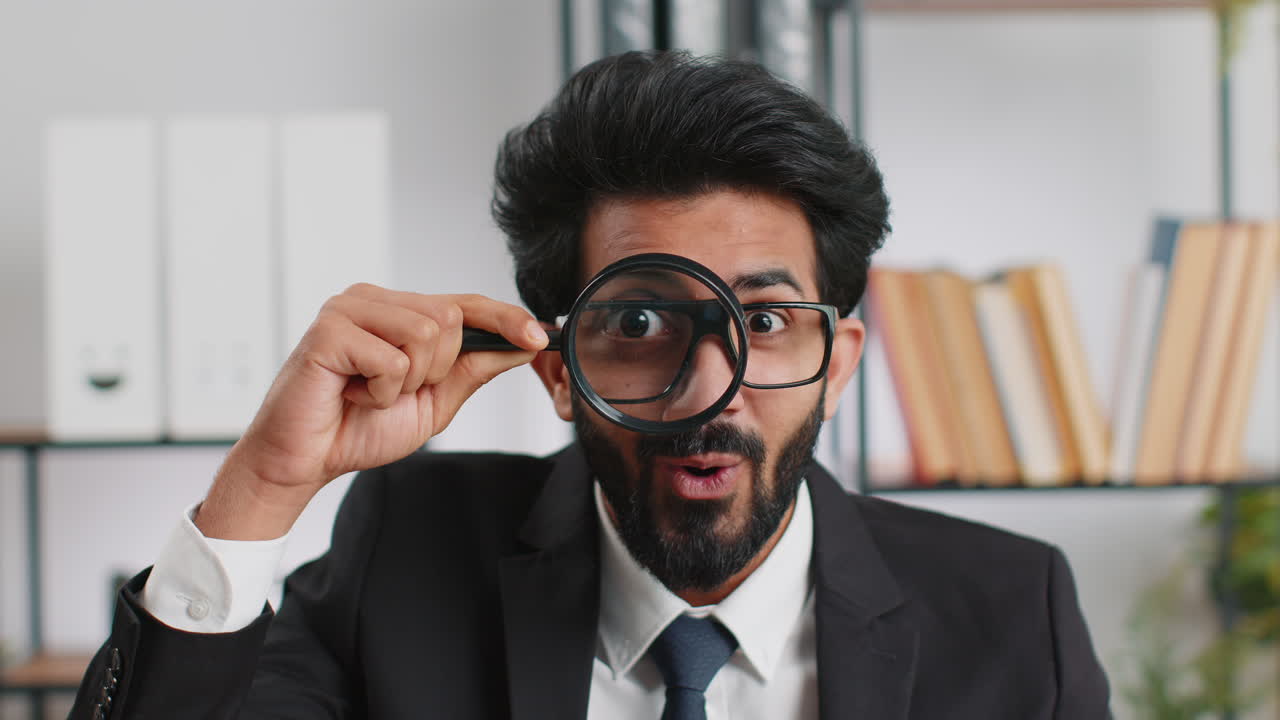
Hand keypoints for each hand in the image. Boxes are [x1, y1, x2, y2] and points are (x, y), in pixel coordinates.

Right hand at [196, 284, 546, 539]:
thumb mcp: (433, 401)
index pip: (464, 303)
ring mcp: (348, 309)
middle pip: (450, 319)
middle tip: (395, 390)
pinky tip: (352, 395)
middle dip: (438, 369)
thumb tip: (520, 346)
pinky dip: (381, 392)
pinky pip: (392, 361)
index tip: (540, 338)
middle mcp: (373, 299)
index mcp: (398, 310)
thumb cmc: (359, 427)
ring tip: (371, 392)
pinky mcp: (329, 331)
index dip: (506, 319)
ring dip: (408, 382)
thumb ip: (472, 369)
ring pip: (427, 335)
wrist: (304, 461)